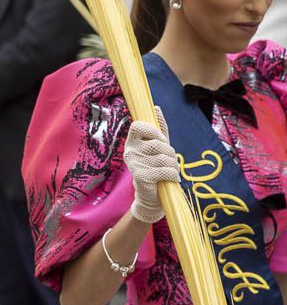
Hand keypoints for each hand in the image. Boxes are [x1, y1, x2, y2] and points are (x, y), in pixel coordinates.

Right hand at [123, 108, 176, 222]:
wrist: (152, 196)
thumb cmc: (156, 168)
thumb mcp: (158, 147)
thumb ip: (158, 129)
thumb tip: (156, 108)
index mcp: (132, 142)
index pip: (138, 126)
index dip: (153, 131)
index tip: (161, 140)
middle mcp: (130, 152)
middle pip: (158, 144)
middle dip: (171, 153)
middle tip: (170, 162)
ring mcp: (134, 164)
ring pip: (164, 158)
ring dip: (174, 166)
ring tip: (170, 172)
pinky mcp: (141, 177)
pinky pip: (166, 171)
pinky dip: (173, 176)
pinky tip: (170, 180)